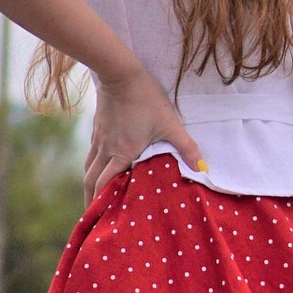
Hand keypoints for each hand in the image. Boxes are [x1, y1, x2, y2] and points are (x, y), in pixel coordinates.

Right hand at [83, 64, 205, 205]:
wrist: (119, 72)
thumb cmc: (146, 98)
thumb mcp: (170, 123)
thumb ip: (186, 147)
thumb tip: (203, 168)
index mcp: (122, 154)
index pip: (106, 186)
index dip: (102, 204)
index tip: (102, 220)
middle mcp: (106, 151)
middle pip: (92, 183)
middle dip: (91, 202)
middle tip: (92, 219)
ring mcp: (99, 140)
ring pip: (88, 170)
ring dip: (90, 187)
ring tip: (92, 200)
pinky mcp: (97, 130)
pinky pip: (91, 156)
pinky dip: (93, 169)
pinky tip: (98, 171)